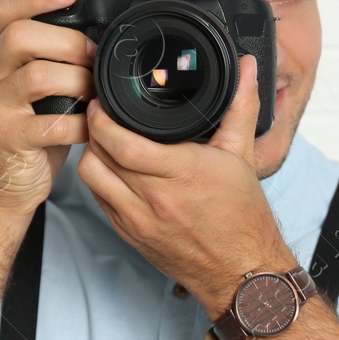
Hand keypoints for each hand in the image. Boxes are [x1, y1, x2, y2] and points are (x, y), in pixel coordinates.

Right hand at [0, 0, 97, 214]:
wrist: (2, 187)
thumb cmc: (30, 131)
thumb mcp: (40, 85)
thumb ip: (54, 47)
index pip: (5, 11)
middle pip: (20, 36)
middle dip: (68, 41)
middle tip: (95, 57)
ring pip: (37, 76)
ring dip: (78, 80)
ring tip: (95, 93)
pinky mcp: (8, 139)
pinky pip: (52, 124)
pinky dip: (81, 124)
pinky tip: (91, 127)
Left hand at [76, 56, 294, 317]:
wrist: (241, 272)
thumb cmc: (243, 219)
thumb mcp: (243, 156)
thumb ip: (240, 106)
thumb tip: (246, 67)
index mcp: (184, 173)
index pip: (123, 142)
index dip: (103, 119)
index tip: (103, 102)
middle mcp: (156, 199)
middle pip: (99, 157)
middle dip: (94, 131)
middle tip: (99, 116)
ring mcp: (139, 221)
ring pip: (92, 179)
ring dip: (92, 156)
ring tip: (103, 141)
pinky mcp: (130, 236)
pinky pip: (99, 201)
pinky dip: (99, 181)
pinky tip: (112, 170)